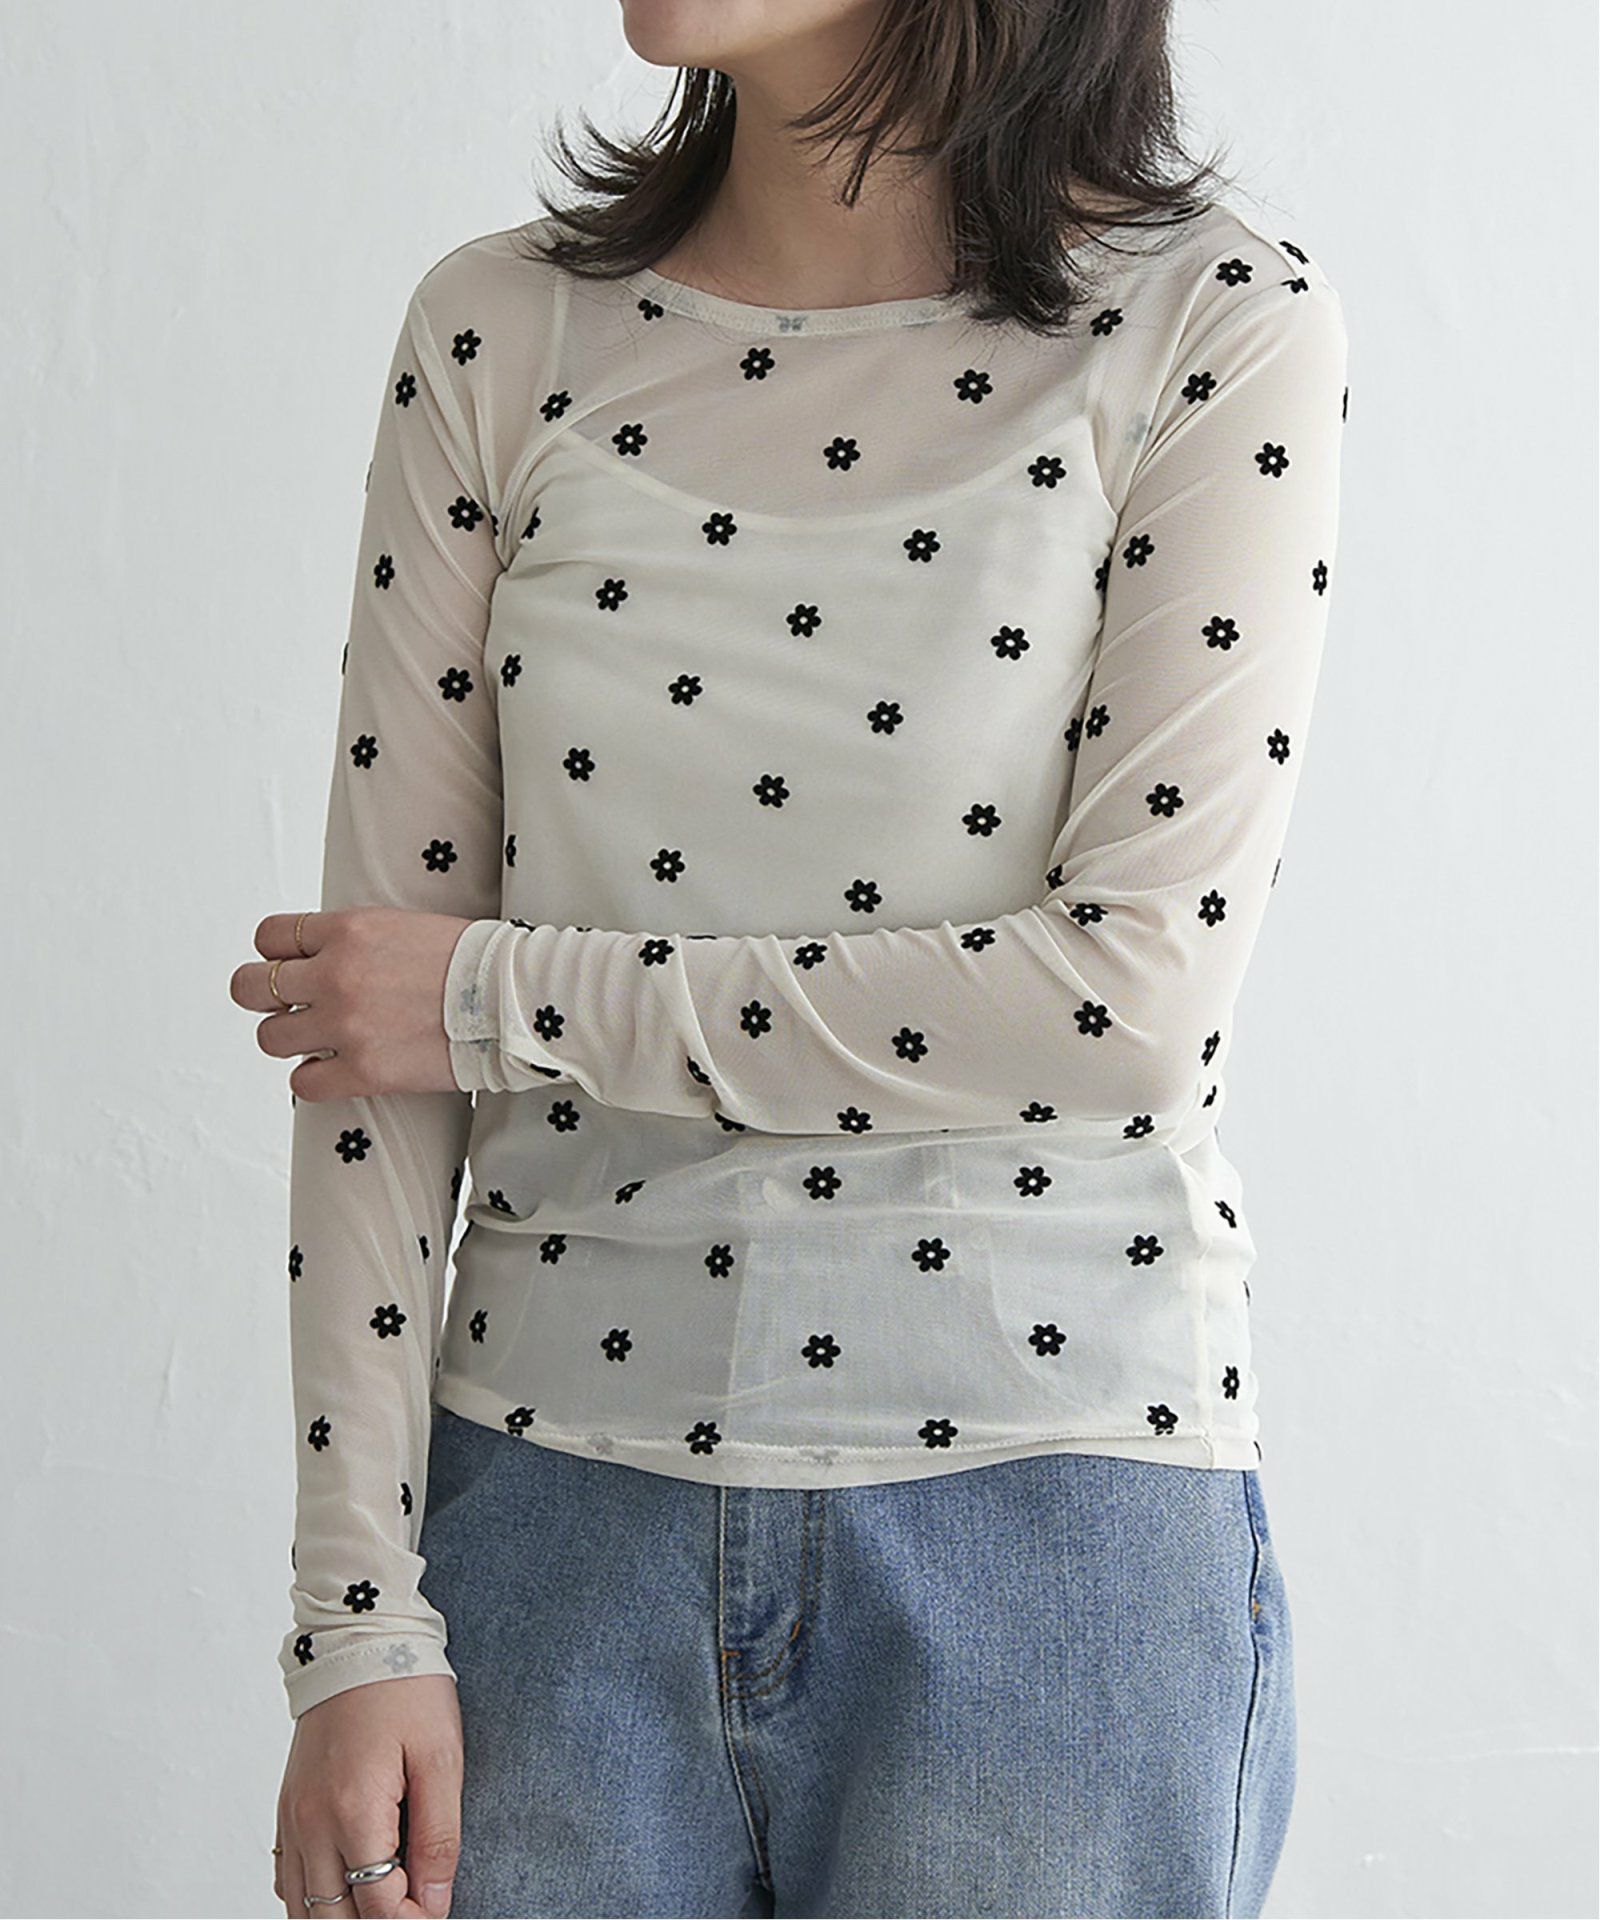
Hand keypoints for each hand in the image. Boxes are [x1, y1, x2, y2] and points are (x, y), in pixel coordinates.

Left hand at [234, 907, 477, 1099]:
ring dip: (291, 1039)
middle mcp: (337, 975)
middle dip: (264, 997)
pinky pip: (302, 1083)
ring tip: (319, 1040)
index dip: (277, 954)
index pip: (270, 937)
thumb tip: (325, 956)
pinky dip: (314, 1079)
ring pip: (270, 1038)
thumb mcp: (404, 925)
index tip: (294, 966)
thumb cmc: (472, 961)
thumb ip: (355, 938)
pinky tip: (336, 1070)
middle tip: (289, 1006)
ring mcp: (346, 1025)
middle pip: (249, 988)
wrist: (512, 1000)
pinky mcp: (363, 1071)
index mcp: (348, 930)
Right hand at [274, 1673, 462, 1918]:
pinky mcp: (286, 1807)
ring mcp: (292, 1817)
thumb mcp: (441, 1759)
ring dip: (342, 1917)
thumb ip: (439, 1838)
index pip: (376, 1907)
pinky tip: (347, 1887)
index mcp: (353, 1811)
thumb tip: (434, 1903)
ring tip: (385, 1899)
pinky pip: (286, 1879)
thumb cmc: (407, 1690)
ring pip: (302, 1909)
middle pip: (334, 1918)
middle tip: (414, 1904)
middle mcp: (311, 1823)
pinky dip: (313, 1898)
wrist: (359, 1639)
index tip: (438, 1909)